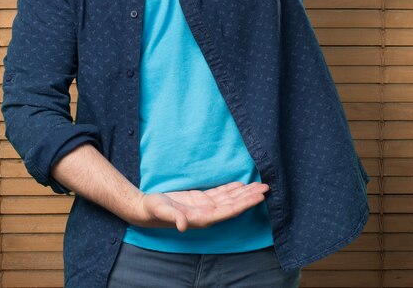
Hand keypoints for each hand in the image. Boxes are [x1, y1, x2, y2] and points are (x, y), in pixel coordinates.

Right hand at [131, 181, 269, 231]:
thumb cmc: (154, 210)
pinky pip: (220, 194)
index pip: (228, 211)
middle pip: (233, 204)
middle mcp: (207, 213)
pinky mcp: (200, 199)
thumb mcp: (162, 210)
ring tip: (259, 185)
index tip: (258, 197)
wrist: (146, 208)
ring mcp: (205, 206)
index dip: (244, 204)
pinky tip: (241, 185)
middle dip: (250, 197)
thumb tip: (182, 226)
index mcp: (201, 218)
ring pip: (229, 199)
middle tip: (266, 187)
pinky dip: (231, 189)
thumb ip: (173, 217)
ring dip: (244, 192)